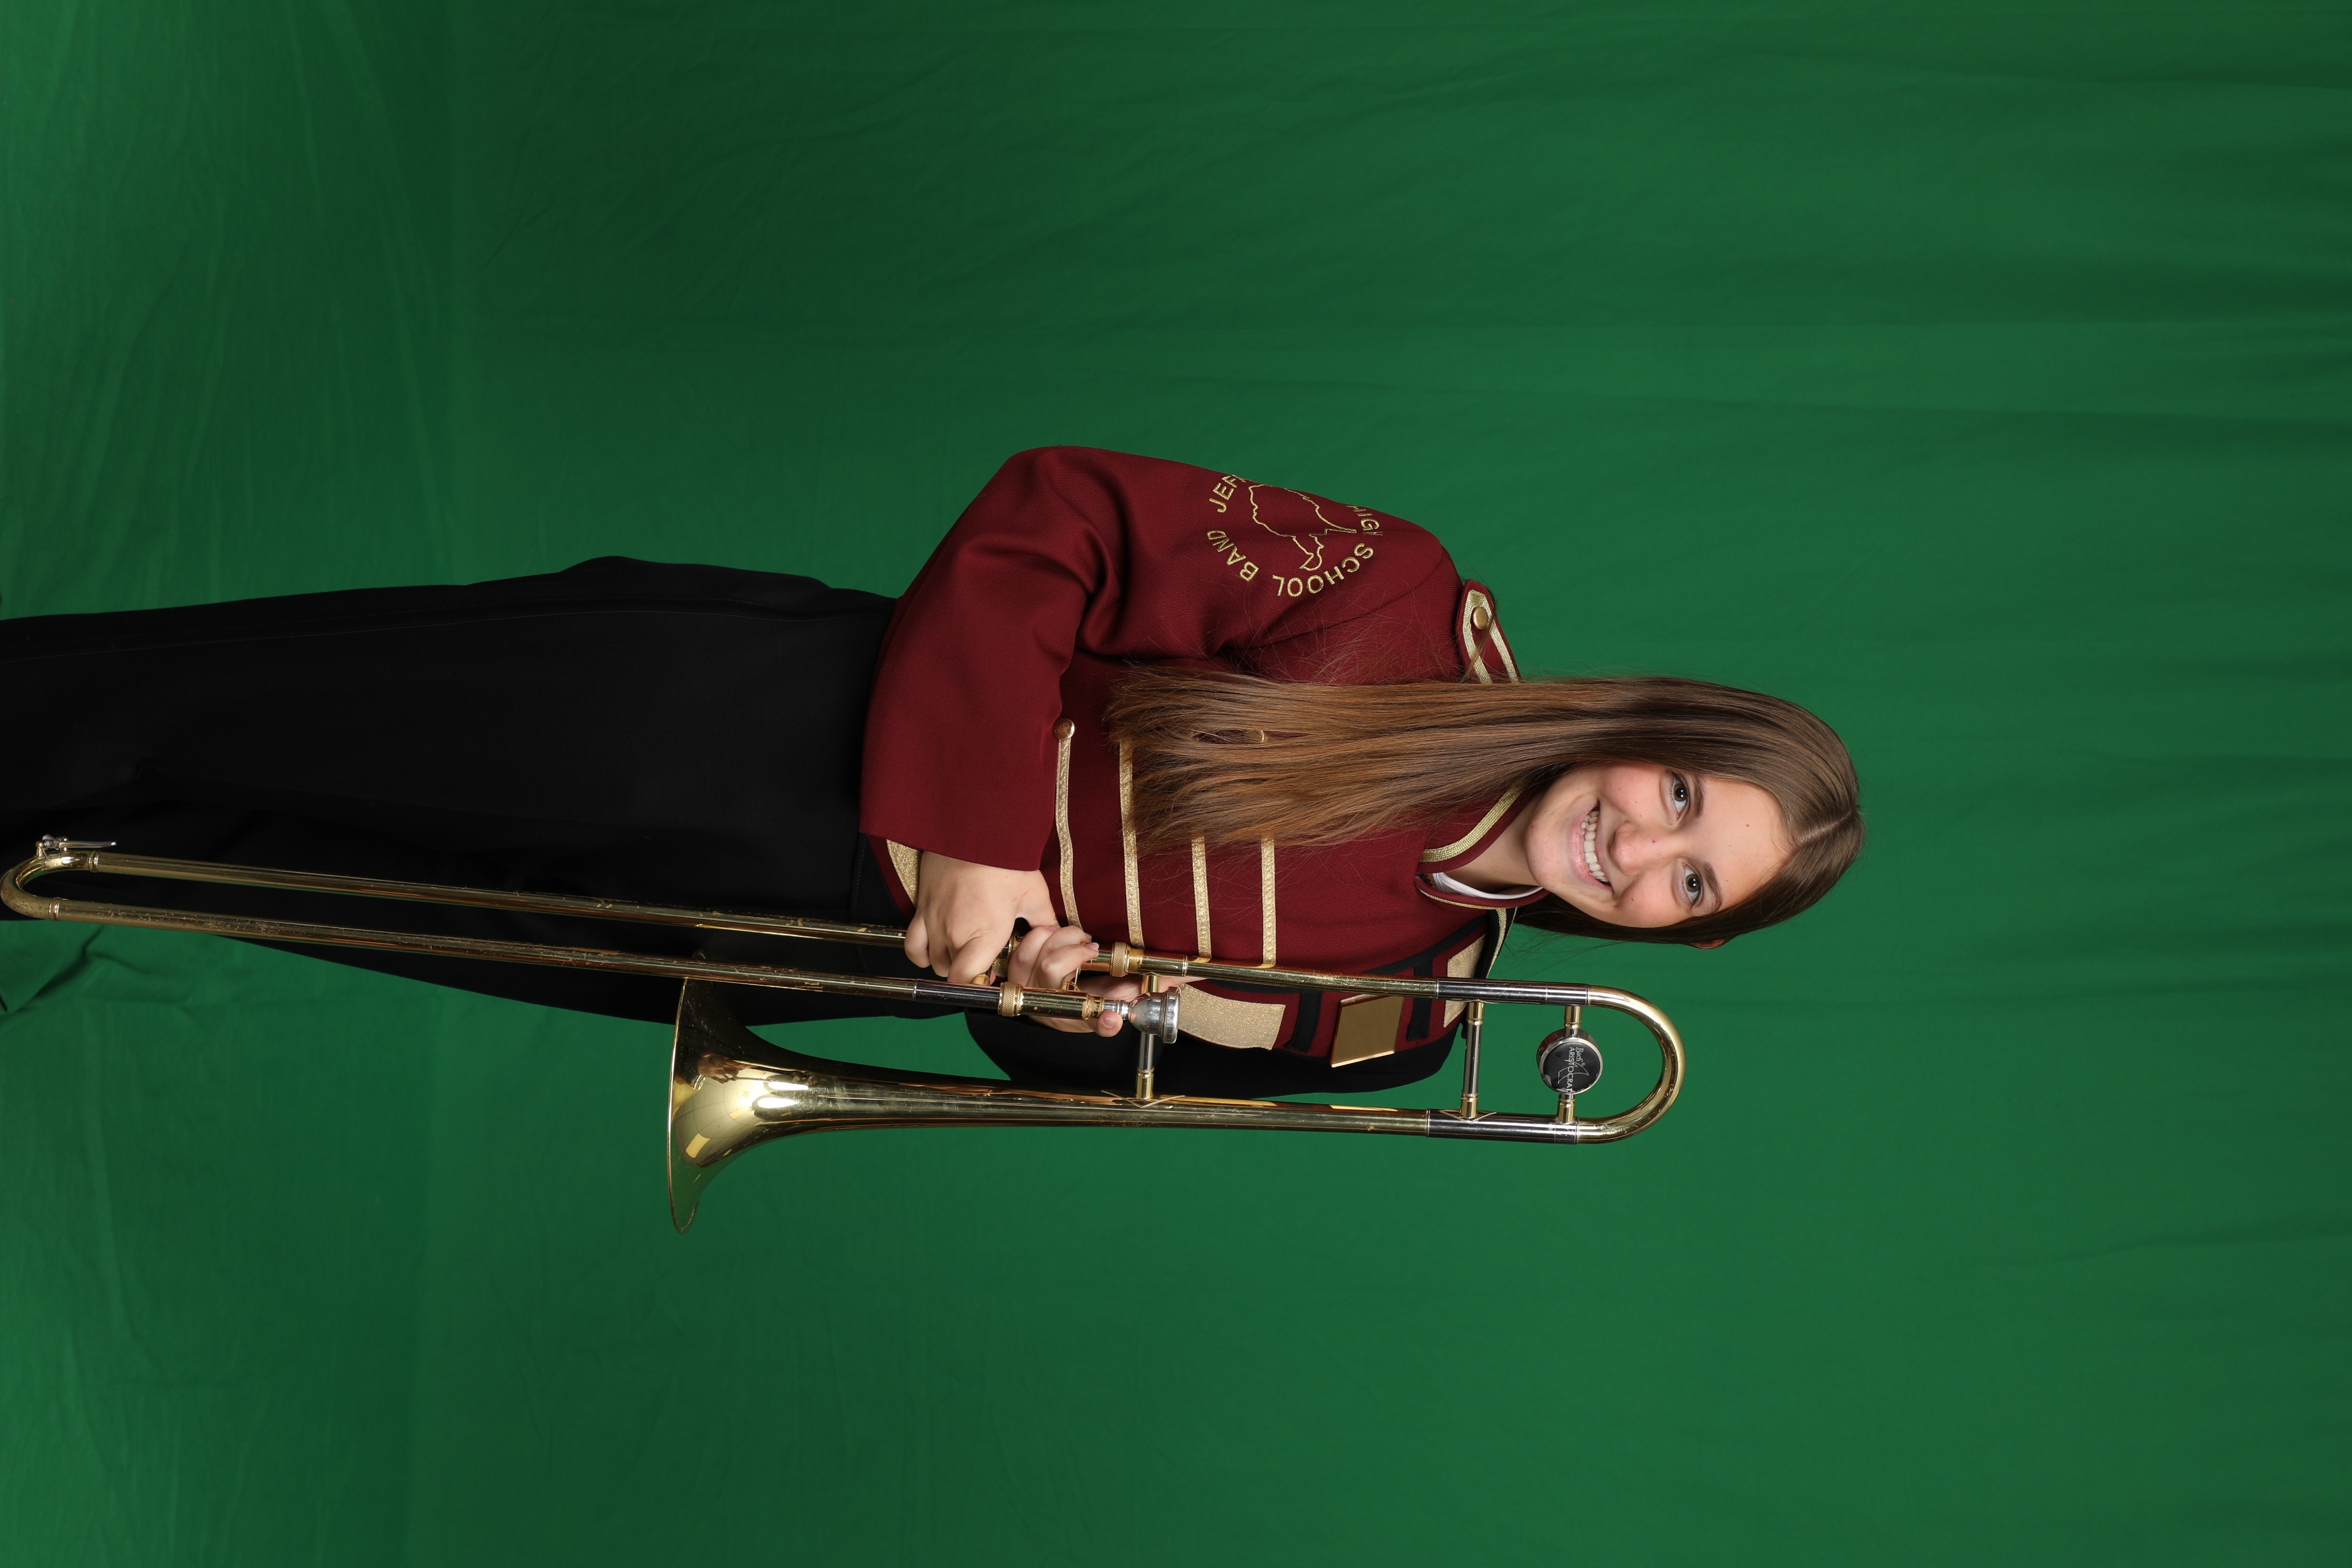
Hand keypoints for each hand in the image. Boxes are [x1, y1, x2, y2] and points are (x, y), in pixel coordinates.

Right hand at [903, 853, 1065, 986]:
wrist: (973, 830)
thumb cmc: (1004, 860)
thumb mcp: (1033, 893)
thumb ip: (1044, 922)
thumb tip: (1056, 936)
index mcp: (985, 935)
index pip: (967, 981)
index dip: (978, 986)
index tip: (989, 979)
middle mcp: (955, 934)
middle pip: (954, 973)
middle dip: (969, 972)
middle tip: (985, 959)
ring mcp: (934, 923)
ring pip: (936, 962)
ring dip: (950, 963)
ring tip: (967, 950)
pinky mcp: (922, 909)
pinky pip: (913, 947)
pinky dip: (922, 955)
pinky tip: (935, 951)